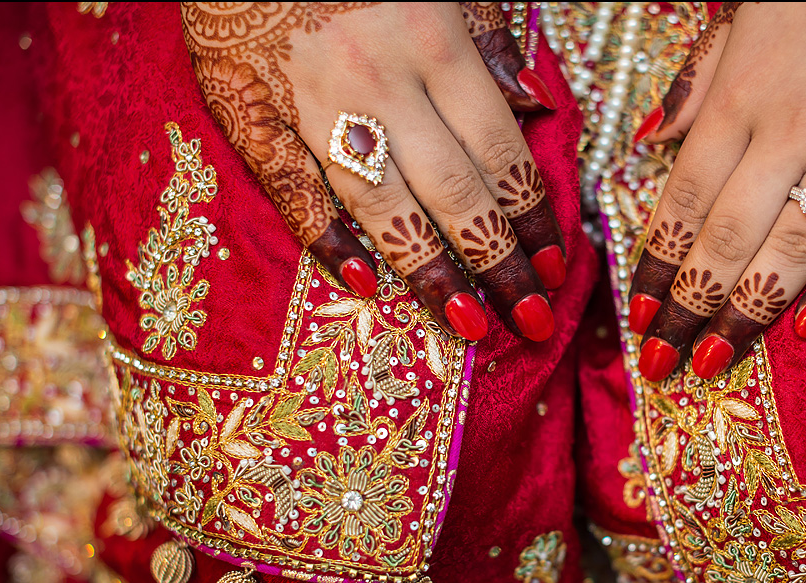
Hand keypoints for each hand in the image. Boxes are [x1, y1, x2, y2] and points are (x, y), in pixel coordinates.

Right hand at [181, 2, 564, 342]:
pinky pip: (292, 189)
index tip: (555, 265)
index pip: (499, 149)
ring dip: (430, 271)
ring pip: (382, 203)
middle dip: (499, 262)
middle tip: (531, 318)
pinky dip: (326, 240)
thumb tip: (536, 104)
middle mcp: (380, 77)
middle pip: (453, 190)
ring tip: (470, 322)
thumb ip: (487, 38)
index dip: (531, 215)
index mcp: (434, 39)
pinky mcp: (250, 111)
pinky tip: (364, 285)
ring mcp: (313, 99)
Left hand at [627, 3, 805, 380]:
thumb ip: (697, 80)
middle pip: (727, 235)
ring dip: (748, 311)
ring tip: (715, 360)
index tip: (638, 315)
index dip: (658, 264)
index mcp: (740, 97)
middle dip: (689, 305)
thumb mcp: (743, 14)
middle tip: (664, 362)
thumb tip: (647, 139)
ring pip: (791, 244)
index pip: (684, 200)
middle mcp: (787, 129)